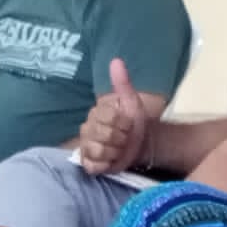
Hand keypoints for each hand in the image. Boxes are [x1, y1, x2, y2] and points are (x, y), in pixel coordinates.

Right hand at [79, 59, 149, 174]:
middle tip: (125, 137)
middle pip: (104, 134)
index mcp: (96, 113)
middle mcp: (87, 129)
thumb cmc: (133, 121)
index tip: (128, 123)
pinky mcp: (88, 163)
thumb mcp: (131, 100)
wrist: (140, 143)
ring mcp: (86, 146)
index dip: (123, 122)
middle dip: (121, 137)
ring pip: (99, 150)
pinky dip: (106, 165)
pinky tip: (112, 160)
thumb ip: (122, 82)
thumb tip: (116, 60)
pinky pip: (93, 166)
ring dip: (116, 151)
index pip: (109, 117)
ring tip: (119, 148)